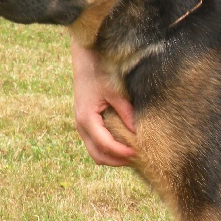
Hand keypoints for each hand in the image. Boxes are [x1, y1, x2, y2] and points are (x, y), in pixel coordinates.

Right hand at [71, 41, 135, 165]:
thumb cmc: (100, 73)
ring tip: (133, 154)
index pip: (105, 145)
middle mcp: (81, 125)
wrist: (86, 60)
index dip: (122, 152)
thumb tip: (138, 131)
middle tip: (138, 158)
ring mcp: (81, 125)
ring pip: (95, 152)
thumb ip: (125, 111)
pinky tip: (124, 145)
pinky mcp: (85, 123)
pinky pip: (95, 144)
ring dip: (113, 157)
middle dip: (118, 161)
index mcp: (87, 119)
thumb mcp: (115, 92)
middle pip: (98, 156)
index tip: (139, 153)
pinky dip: (108, 149)